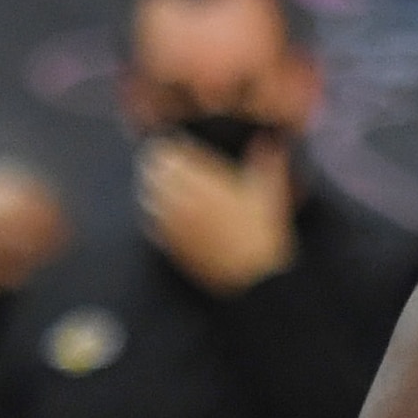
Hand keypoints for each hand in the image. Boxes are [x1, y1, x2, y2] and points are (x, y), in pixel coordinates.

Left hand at [138, 130, 297, 294]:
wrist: (252, 276)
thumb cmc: (262, 236)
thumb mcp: (271, 192)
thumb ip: (267, 161)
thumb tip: (269, 140)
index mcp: (203, 180)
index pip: (169, 152)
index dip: (170, 146)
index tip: (175, 145)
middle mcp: (181, 198)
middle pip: (152, 171)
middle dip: (158, 164)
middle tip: (166, 162)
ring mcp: (172, 222)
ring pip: (147, 195)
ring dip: (152, 188)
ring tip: (162, 185)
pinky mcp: (169, 243)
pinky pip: (151, 222)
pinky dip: (155, 214)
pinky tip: (166, 214)